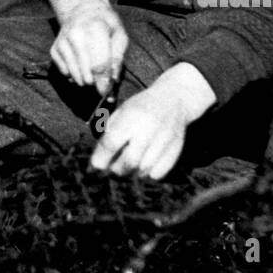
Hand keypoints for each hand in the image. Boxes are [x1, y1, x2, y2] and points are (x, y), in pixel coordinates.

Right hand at [51, 0, 128, 96]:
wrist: (80, 9)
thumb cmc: (105, 23)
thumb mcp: (119, 34)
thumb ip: (117, 58)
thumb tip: (112, 81)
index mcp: (95, 29)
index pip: (99, 64)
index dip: (103, 82)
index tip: (107, 94)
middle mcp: (75, 36)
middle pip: (85, 73)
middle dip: (95, 84)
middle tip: (102, 85)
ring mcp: (62, 43)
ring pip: (74, 76)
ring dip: (85, 81)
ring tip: (93, 74)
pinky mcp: (54, 50)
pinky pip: (65, 73)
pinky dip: (74, 75)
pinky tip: (81, 66)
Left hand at [89, 63, 216, 179]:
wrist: (175, 99)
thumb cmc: (142, 107)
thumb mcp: (121, 111)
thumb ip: (109, 133)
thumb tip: (99, 161)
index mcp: (132, 116)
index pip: (111, 143)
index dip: (101, 158)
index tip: (97, 163)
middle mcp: (149, 128)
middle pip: (128, 162)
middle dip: (116, 169)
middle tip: (114, 165)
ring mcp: (165, 140)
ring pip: (142, 170)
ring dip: (132, 172)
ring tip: (129, 163)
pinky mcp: (176, 149)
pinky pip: (157, 173)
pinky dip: (147, 173)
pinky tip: (144, 164)